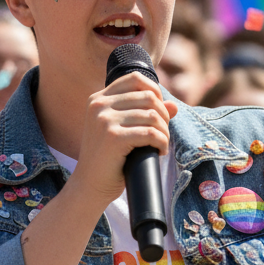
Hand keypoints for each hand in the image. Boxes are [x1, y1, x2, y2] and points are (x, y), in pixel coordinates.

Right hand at [74, 72, 177, 204]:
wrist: (89, 186)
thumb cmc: (108, 159)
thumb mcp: (123, 131)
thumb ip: (145, 114)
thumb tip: (174, 106)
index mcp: (98, 99)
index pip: (135, 79)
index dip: (155, 91)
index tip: (159, 112)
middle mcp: (100, 106)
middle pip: (148, 97)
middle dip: (163, 116)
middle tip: (162, 134)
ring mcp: (105, 121)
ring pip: (153, 116)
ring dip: (164, 132)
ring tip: (160, 144)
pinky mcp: (113, 137)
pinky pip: (151, 133)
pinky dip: (162, 142)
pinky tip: (159, 151)